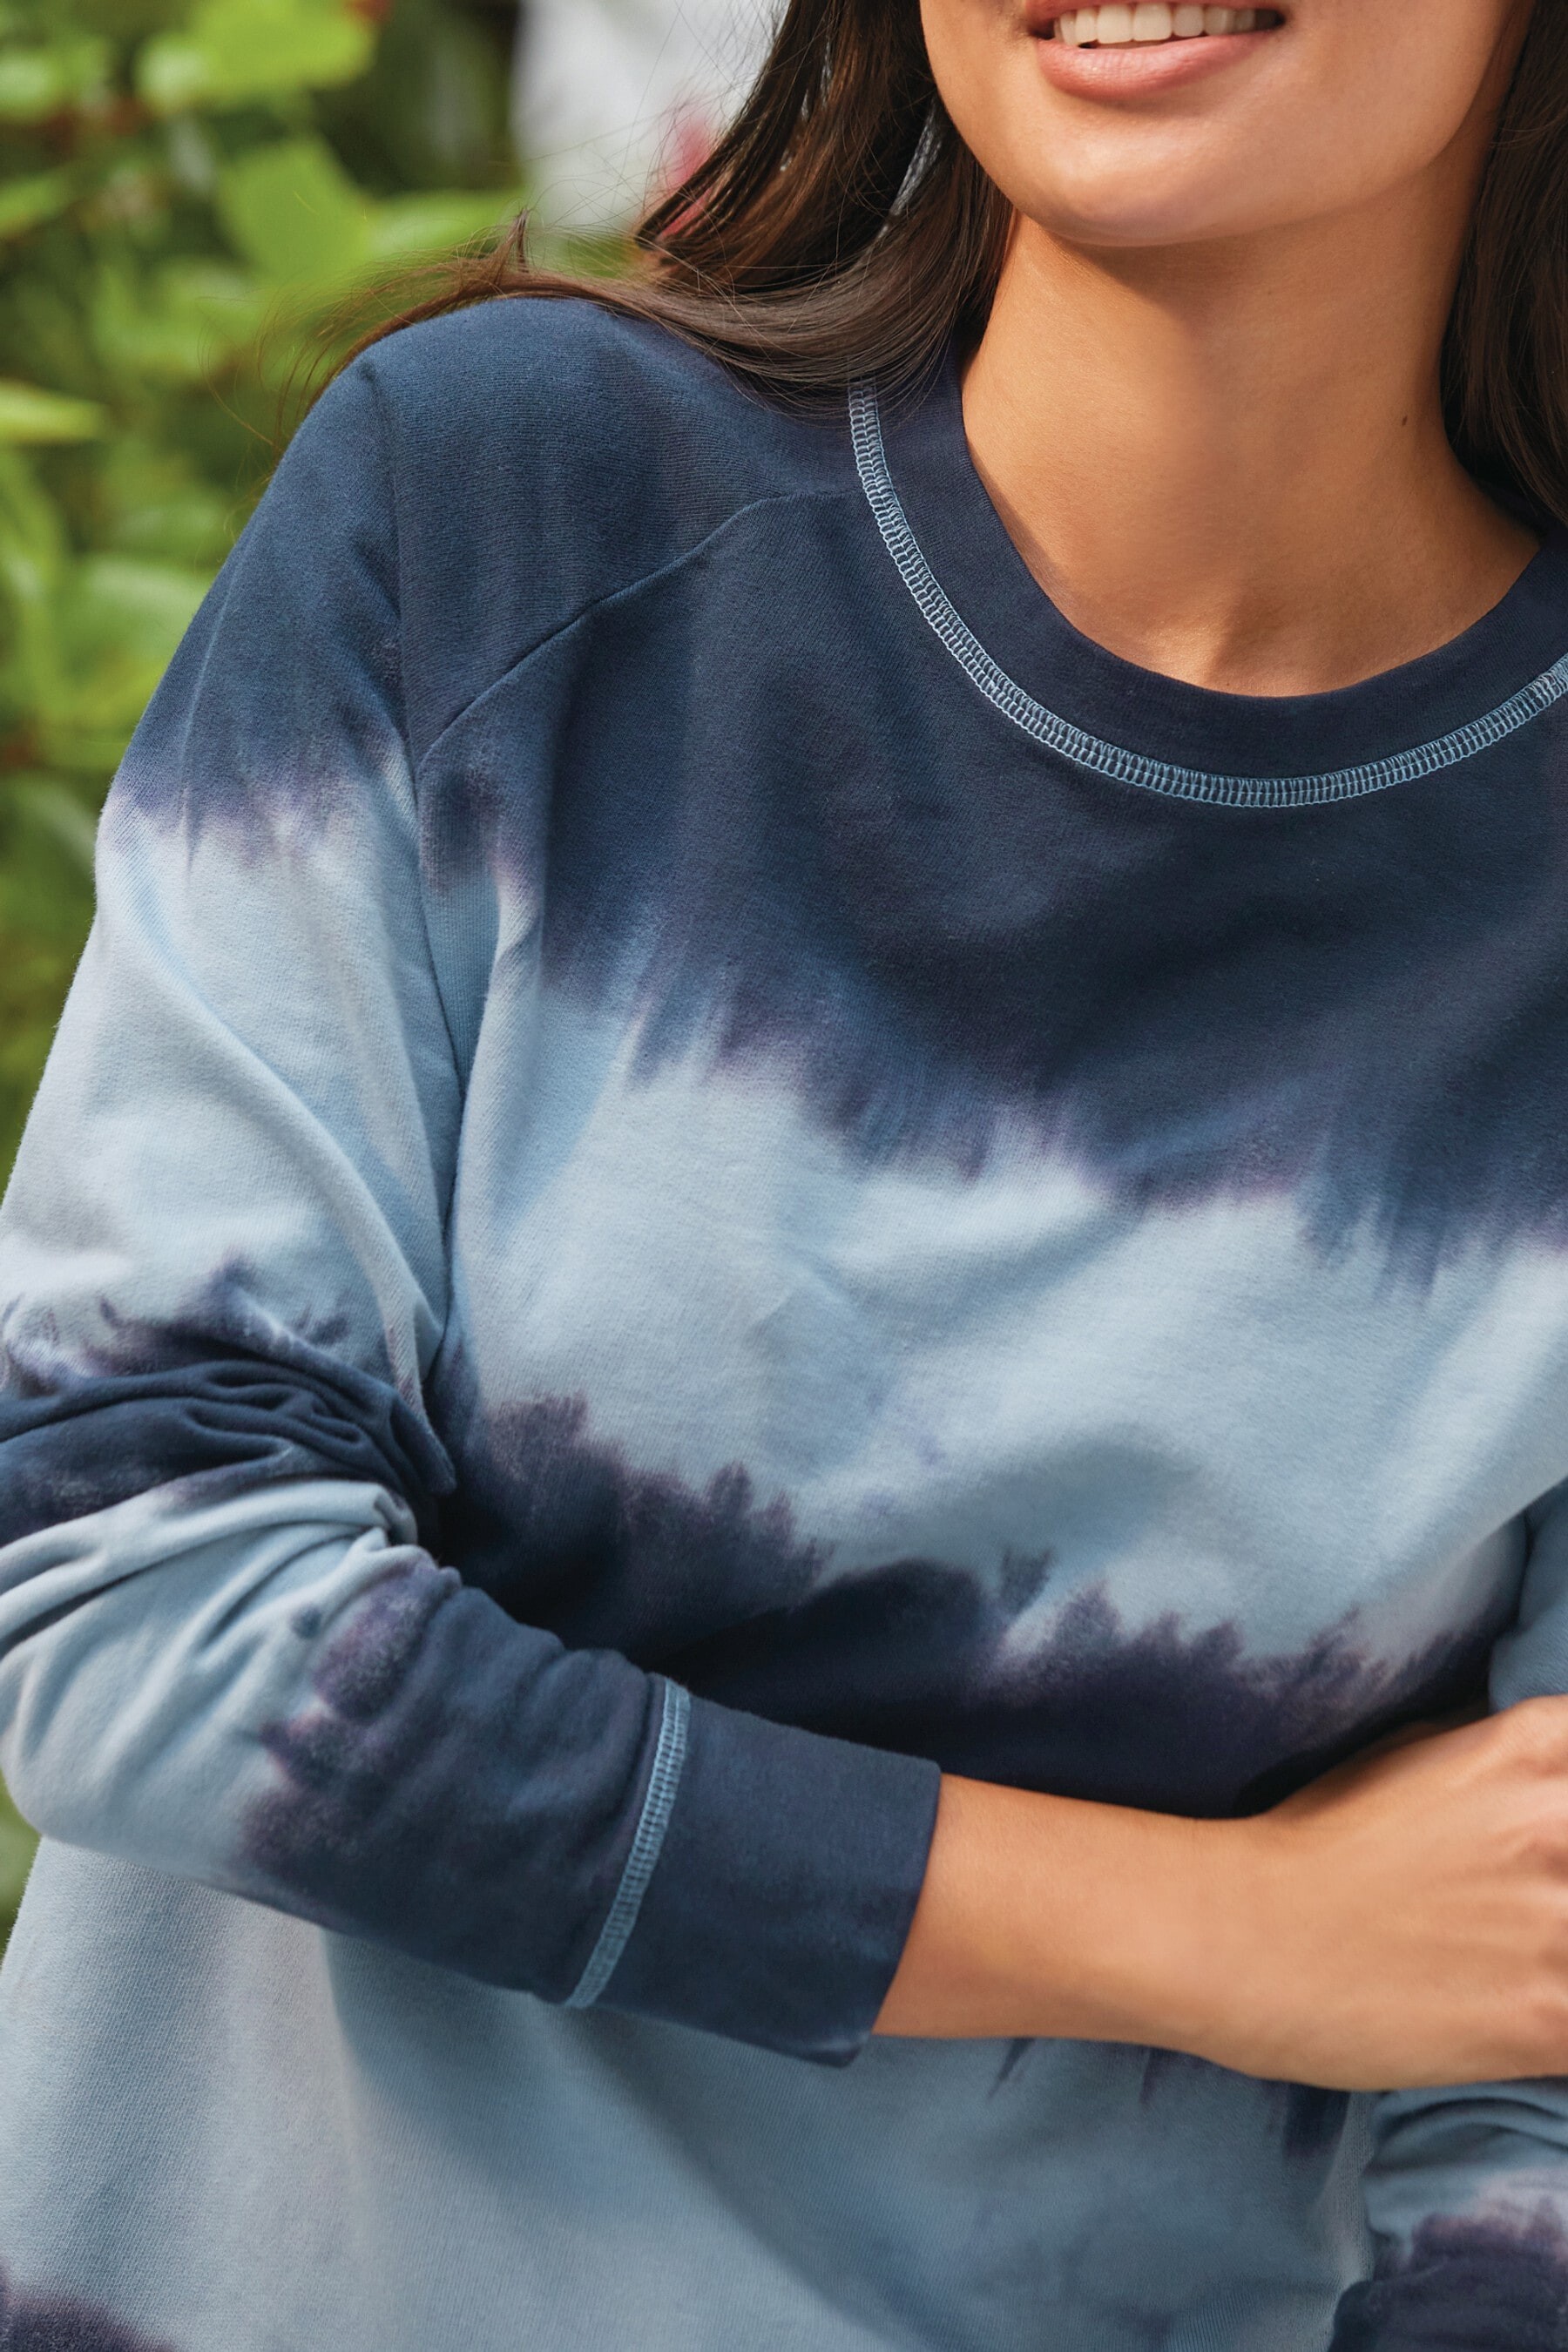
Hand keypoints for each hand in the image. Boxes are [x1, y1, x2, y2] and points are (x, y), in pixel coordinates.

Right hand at [876, 1698, 1567, 2091]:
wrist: (1237, 1937)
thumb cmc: (1310, 1843)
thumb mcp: (1414, 1757)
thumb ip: (1506, 1764)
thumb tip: (1550, 1781)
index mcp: (1530, 1747)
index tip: (1550, 1853)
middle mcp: (1558, 1823)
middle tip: (1534, 1916)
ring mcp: (1558, 1924)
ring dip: (1563, 1958)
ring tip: (1517, 1964)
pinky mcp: (1550, 2020)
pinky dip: (1562, 2030)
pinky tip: (1525, 2024)